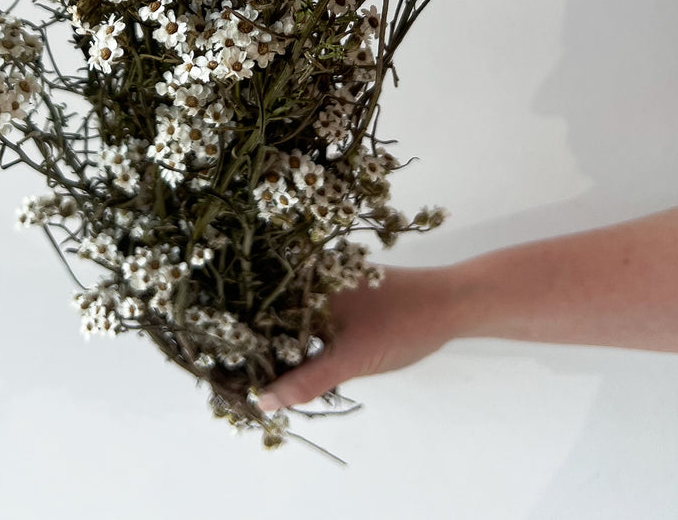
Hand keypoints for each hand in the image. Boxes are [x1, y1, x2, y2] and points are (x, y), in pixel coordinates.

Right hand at [257, 263, 461, 410]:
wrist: (450, 305)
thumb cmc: (400, 324)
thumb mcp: (349, 358)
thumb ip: (304, 380)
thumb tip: (263, 402)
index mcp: (304, 278)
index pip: (255, 308)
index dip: (238, 338)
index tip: (228, 373)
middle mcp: (308, 276)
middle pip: (268, 316)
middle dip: (256, 349)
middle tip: (243, 385)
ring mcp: (325, 286)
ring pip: (288, 321)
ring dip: (278, 349)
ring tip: (264, 381)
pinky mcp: (341, 299)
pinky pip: (308, 322)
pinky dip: (301, 345)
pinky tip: (297, 368)